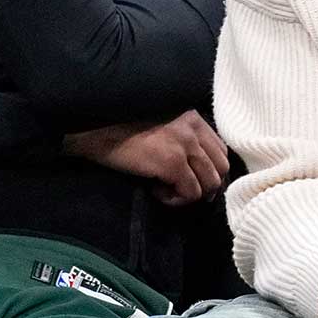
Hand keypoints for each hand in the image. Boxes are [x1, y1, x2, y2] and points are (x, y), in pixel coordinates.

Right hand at [62, 110, 227, 205]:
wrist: (96, 127)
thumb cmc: (123, 127)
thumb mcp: (163, 123)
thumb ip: (183, 137)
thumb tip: (197, 168)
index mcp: (194, 118)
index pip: (221, 150)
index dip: (212, 170)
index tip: (196, 181)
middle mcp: (194, 129)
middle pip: (221, 168)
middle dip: (205, 186)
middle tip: (183, 191)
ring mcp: (185, 146)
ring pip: (209, 183)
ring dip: (190, 194)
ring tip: (166, 190)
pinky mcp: (172, 163)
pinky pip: (189, 192)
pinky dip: (175, 199)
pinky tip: (156, 191)